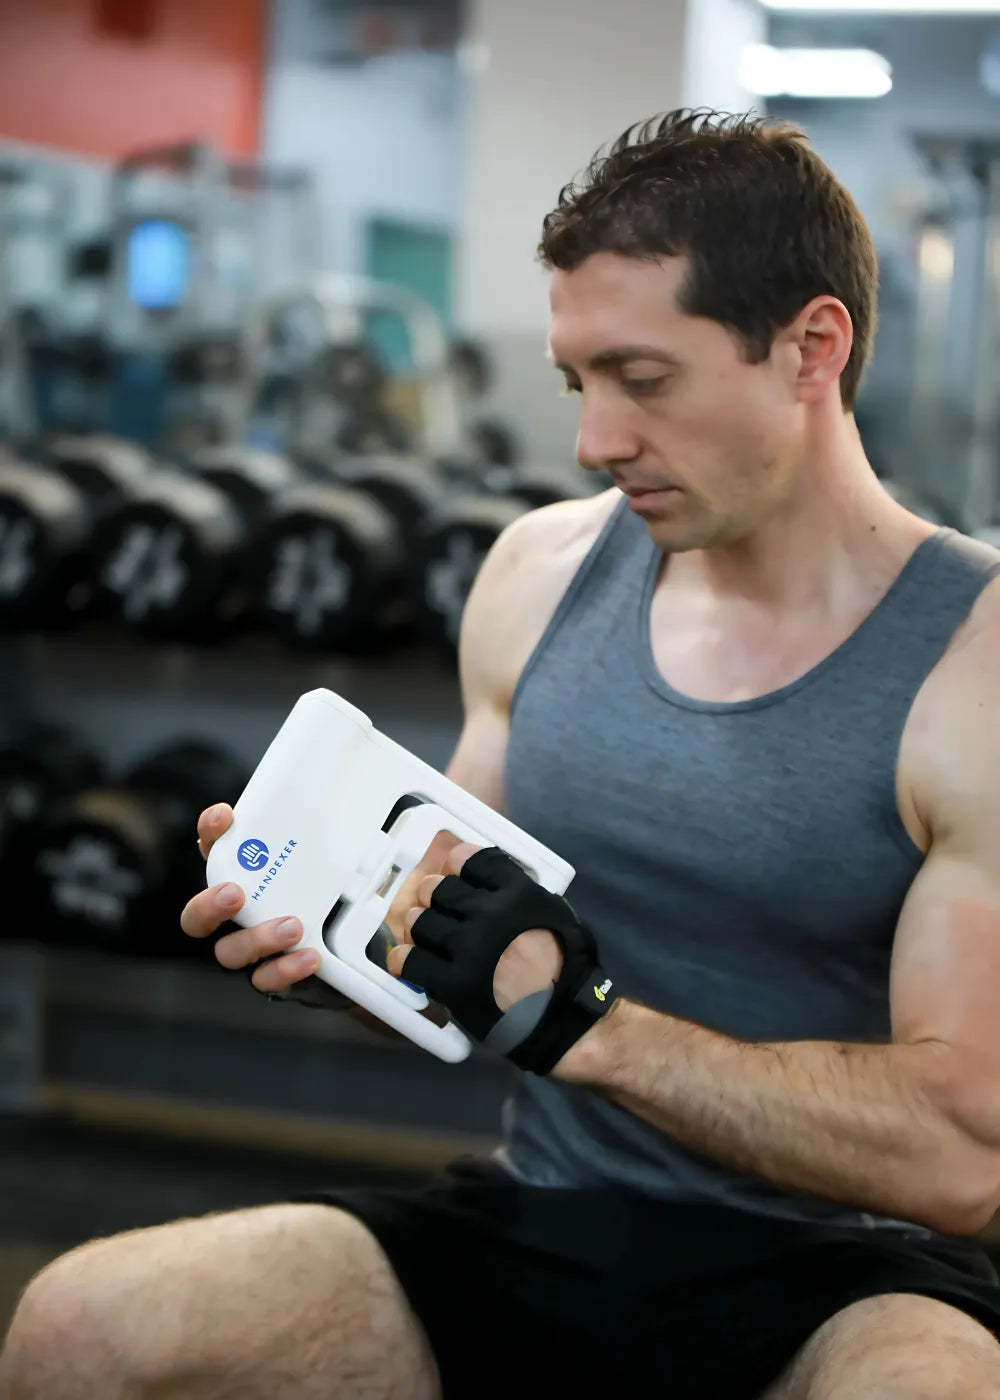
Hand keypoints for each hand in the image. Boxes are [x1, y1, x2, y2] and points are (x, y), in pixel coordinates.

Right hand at [181, 804, 468, 1000]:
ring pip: (229, 954)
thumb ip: (349, 821)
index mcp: (248, 874)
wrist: (369, 941)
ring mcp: (254, 951)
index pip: (214, 849)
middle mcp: (240, 916)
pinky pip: (268, 982)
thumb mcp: (343, 850)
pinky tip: (309, 957)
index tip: (226, 815)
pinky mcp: (278, 978)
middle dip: (209, 904)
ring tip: (292, 925)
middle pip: (197, 916)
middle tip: (235, 892)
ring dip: (256, 939)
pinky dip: (285, 970)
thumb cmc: (344, 884)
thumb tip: (393, 770)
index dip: (211, 832)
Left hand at [386, 842, 563, 1010]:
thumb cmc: (564, 966)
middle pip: (438, 888)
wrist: (562, 1019)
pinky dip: (404, 959)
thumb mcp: (553, 912)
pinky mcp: (451, 983)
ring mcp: (467, 949)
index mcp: (517, 894)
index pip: (474, 860)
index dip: (458, 861)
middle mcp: (488, 914)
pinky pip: (410, 961)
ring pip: (420, 921)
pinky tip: (407, 960)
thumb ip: (520, 893)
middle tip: (438, 907)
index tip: (454, 868)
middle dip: (434, 894)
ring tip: (427, 935)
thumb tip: (487, 882)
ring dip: (419, 925)